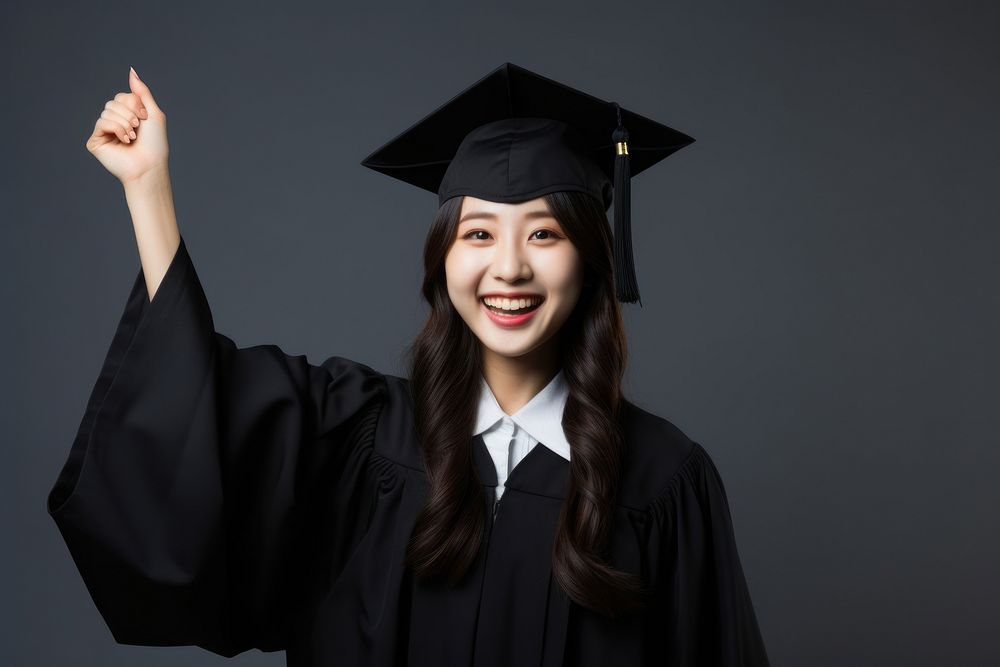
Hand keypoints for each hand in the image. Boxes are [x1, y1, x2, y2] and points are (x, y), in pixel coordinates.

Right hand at [85, 67, 169, 185]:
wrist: (150, 165)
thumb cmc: (155, 143)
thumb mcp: (152, 113)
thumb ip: (141, 92)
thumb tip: (131, 70)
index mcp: (127, 116)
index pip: (122, 96)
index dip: (135, 104)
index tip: (144, 118)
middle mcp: (114, 123)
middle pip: (113, 102)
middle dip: (129, 113)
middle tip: (138, 129)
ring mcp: (104, 132)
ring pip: (107, 111)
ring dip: (124, 123)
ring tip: (132, 137)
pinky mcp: (96, 141)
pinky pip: (101, 122)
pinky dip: (116, 128)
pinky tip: (124, 141)